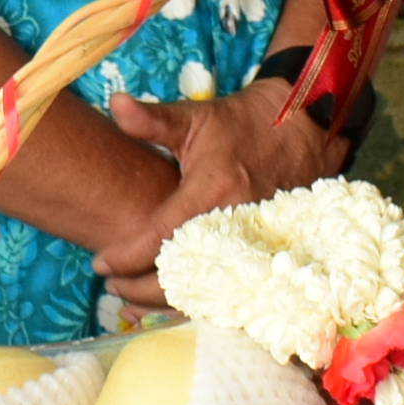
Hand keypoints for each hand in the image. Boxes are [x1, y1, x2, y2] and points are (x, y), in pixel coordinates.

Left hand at [92, 88, 334, 291]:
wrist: (303, 131)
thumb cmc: (242, 124)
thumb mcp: (195, 118)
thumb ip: (151, 120)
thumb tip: (115, 104)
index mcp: (214, 190)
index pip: (161, 237)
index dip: (127, 256)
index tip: (100, 264)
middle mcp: (235, 223)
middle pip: (180, 276)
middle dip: (140, 288)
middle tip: (111, 286)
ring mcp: (254, 243)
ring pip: (203, 290)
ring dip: (164, 300)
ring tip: (131, 298)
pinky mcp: (265, 254)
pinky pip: (226, 288)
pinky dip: (195, 299)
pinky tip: (170, 300)